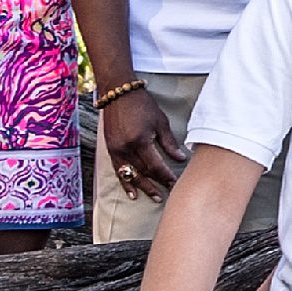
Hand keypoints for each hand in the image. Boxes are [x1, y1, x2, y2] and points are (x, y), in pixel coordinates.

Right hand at [100, 84, 185, 200]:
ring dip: (144, 188)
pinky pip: (119, 171)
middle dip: (158, 184)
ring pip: (131, 175)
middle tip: (170, 194)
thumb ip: (169, 143)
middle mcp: (126, 148)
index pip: (155, 166)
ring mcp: (116, 150)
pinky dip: (126, 183)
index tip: (177, 183)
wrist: (118, 93)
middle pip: (144, 172)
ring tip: (156, 197)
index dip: (166, 176)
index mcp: (140, 141)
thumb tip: (181, 159)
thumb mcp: (160, 122)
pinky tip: (132, 194)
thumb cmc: (142, 105)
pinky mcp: (111, 150)